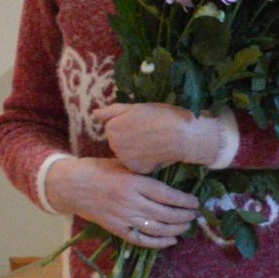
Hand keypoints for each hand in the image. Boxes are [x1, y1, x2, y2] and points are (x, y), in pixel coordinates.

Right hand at [45, 156, 199, 247]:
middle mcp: (131, 202)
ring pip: (157, 228)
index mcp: (134, 182)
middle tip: (194, 214)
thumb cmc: (98, 170)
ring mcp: (123, 218)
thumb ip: (144, 171)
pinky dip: (159, 243)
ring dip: (176, 229)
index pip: (168, 195)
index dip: (185, 201)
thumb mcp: (123, 163)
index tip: (195, 202)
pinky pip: (141, 239)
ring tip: (187, 226)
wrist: (70, 185)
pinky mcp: (116, 229)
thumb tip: (171, 174)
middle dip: (185, 216)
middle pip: (166, 214)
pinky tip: (171, 241)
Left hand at [90, 103, 220, 173]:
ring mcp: (125, 159)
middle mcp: (114, 145)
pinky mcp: (137, 170)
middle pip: (119, 141)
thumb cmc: (163, 117)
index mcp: (112, 127)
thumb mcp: (136, 107)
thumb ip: (112, 111)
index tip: (143, 122)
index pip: (114, 126)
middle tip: (150, 132)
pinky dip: (144, 160)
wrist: (184, 136)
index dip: (129, 123)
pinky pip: (137, 164)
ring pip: (127, 153)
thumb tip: (94, 113)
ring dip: (136, 150)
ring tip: (154, 143)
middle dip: (130, 137)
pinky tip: (155, 153)